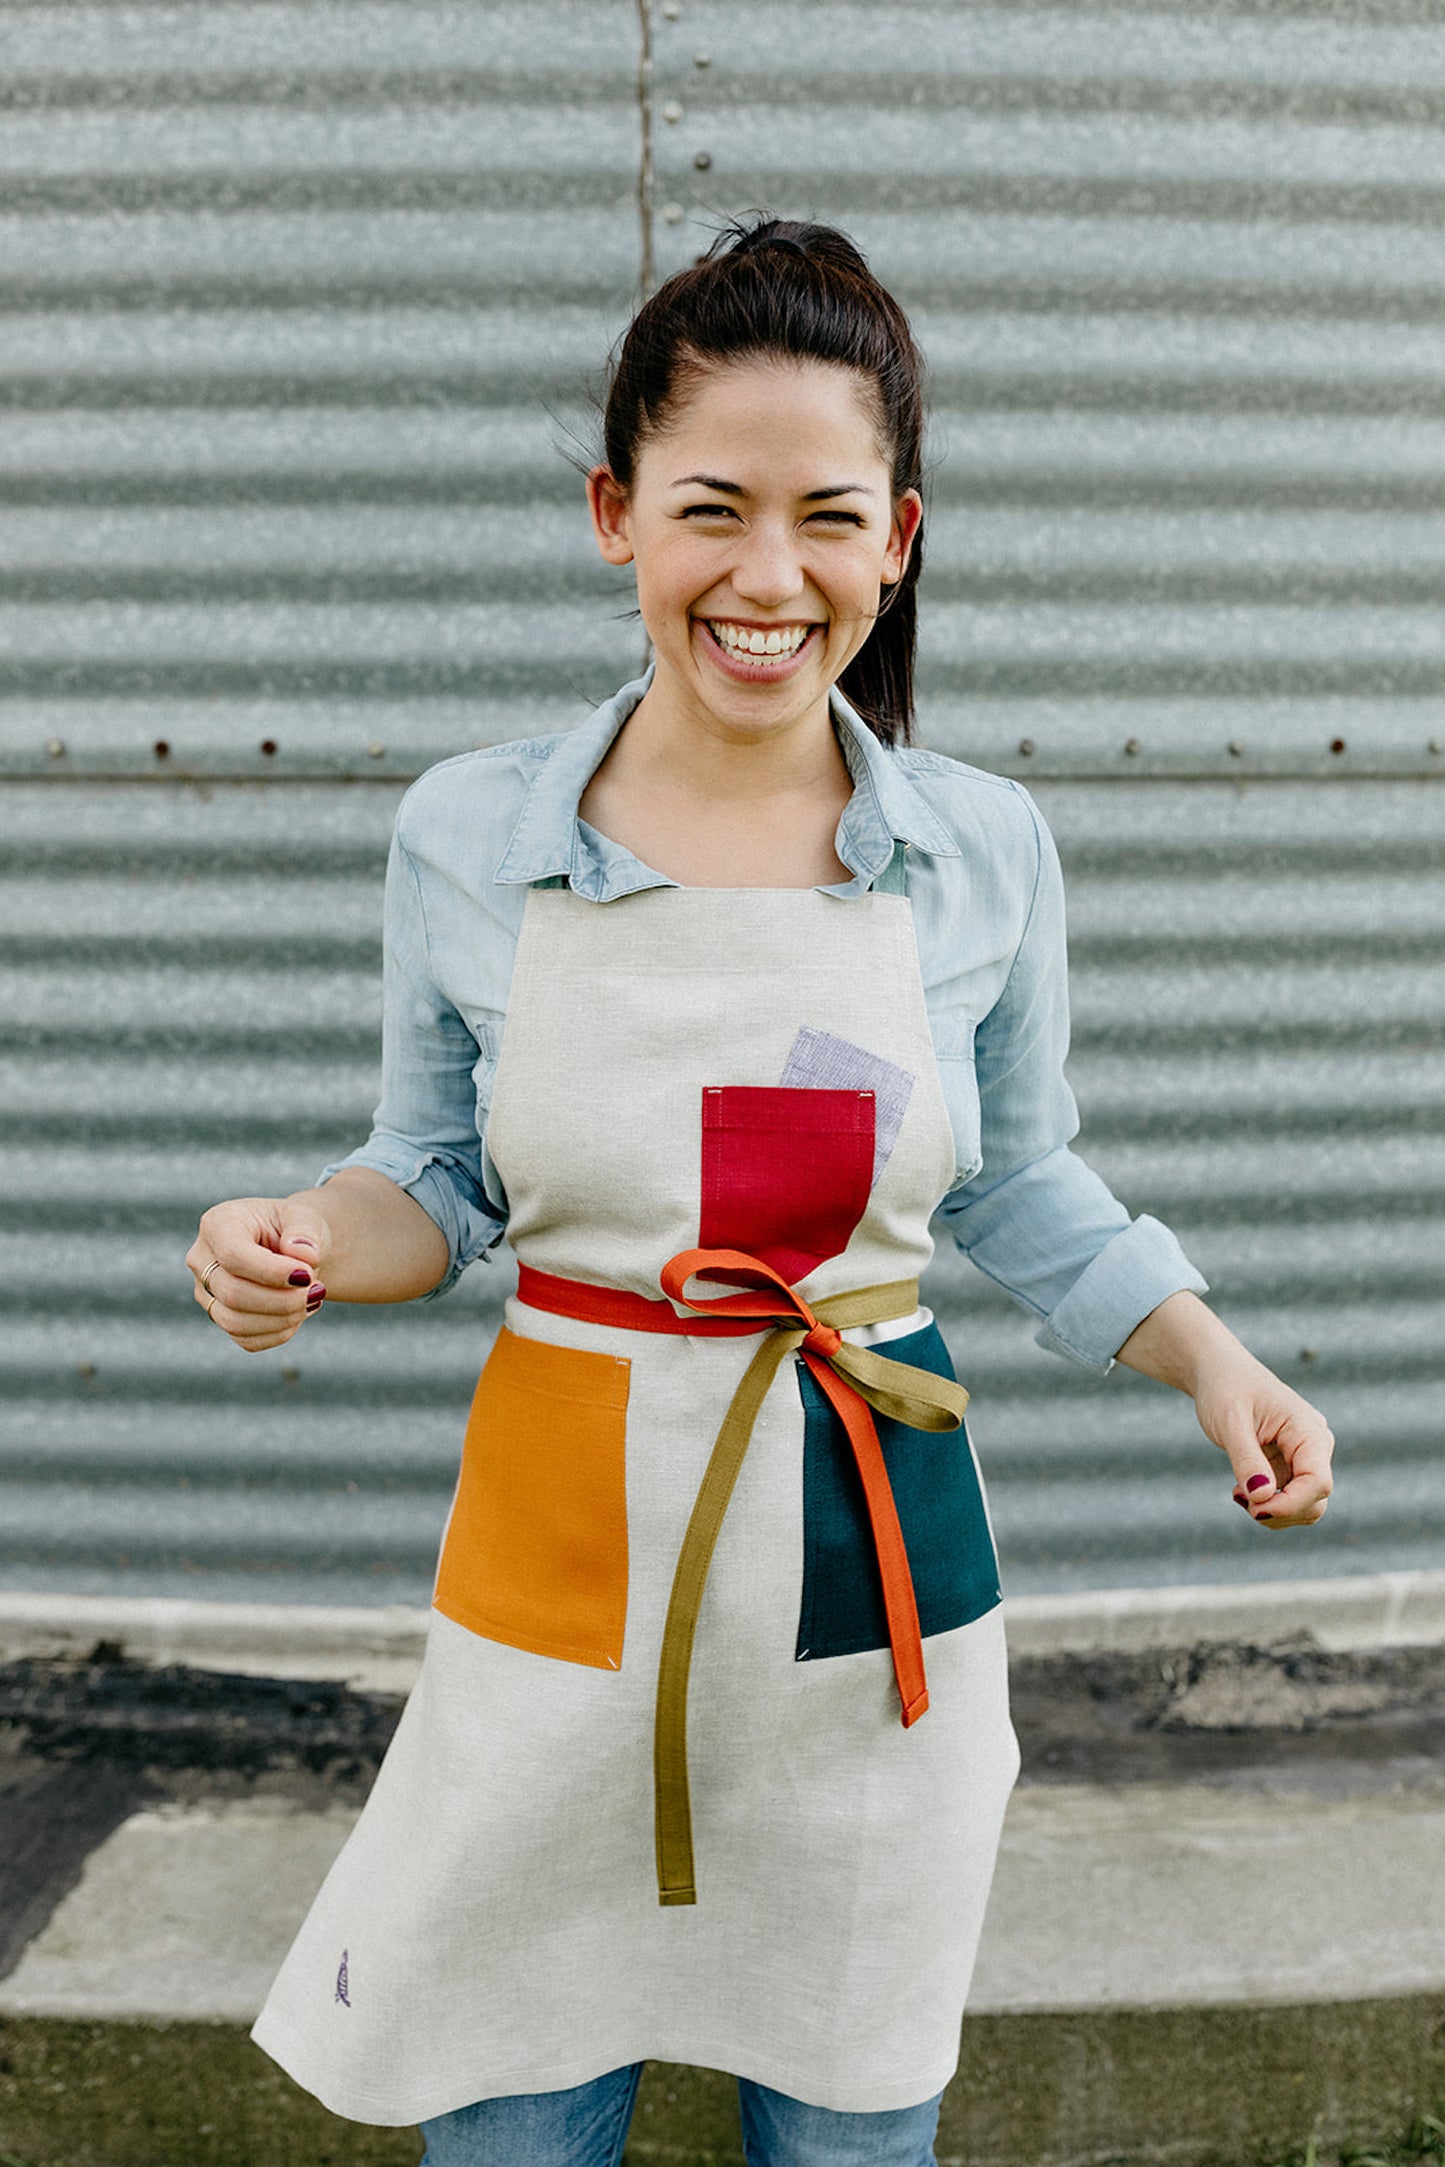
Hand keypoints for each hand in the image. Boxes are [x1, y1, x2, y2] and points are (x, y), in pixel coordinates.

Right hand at [186, 1195, 330, 1351]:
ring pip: (235, 1322)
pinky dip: (279, 1332)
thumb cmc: (293, 1229)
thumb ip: (305, 1231)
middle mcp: (202, 1259)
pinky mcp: (220, 1317)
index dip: (271, 1272)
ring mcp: (206, 1292)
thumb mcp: (304, 1217)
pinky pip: (246, 1339)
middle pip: (232, 1293)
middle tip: (317, 1291)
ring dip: (282, 1319)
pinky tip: (300, 1313)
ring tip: (312, 1300)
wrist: (290, 1249)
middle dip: (281, 1300)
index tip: (307, 1275)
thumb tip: (304, 1254)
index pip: (233, 1255)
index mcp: (218, 1224)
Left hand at [1192, 1349, 1334, 1529]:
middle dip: (1281, 1511)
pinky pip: (1287, 1499)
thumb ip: (1246, 1459)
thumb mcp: (1230, 1421)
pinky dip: (1266, 1504)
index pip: (1318, 1482)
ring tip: (1239, 1494)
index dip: (1290, 1504)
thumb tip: (1262, 1497)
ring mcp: (1303, 1458)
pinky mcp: (1288, 1466)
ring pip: (1304, 1506)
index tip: (1254, 1508)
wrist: (1218, 1372)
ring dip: (1273, 1512)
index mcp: (1308, 1429)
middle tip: (1240, 1499)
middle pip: (1315, 1500)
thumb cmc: (1224, 1388)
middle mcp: (1314, 1446)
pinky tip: (1241, 1491)